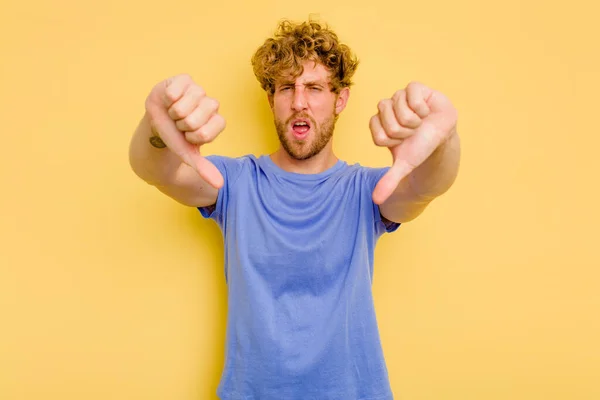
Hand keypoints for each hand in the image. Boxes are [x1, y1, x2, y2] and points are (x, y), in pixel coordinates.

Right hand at [145, 74, 224, 188]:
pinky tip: (168, 100)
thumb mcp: (188, 155)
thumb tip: (219, 185)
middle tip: (179, 124)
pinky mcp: (184, 79)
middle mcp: (211, 104)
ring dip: (172, 114)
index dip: (191, 138)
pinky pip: (174, 92)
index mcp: (217, 121)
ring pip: (182, 108)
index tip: (188, 136)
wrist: (157, 125)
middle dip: (180, 127)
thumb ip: (204, 168)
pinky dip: (166, 99)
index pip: (204, 134)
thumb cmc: (176, 138)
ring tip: (173, 113)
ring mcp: (198, 90)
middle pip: (193, 121)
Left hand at [369, 81, 457, 203]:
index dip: (394, 142)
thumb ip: (389, 181)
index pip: (378, 135)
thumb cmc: (420, 147)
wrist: (442, 136)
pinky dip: (421, 108)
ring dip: (414, 121)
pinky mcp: (414, 88)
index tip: (403, 142)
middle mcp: (386, 108)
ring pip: (399, 109)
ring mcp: (399, 96)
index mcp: (379, 123)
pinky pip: (411, 94)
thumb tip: (376, 200)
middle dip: (405, 133)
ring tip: (420, 122)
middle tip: (413, 132)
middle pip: (388, 123)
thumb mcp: (405, 165)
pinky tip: (426, 111)